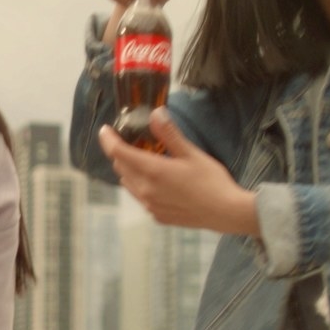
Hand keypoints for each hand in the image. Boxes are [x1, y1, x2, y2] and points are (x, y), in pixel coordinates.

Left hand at [99, 112, 259, 237]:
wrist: (225, 213)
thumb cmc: (211, 181)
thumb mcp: (191, 153)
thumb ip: (169, 134)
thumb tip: (155, 113)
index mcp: (152, 171)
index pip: (118, 153)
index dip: (108, 140)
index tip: (104, 130)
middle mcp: (145, 190)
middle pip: (121, 168)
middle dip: (121, 153)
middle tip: (131, 141)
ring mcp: (150, 206)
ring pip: (129, 183)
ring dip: (130, 170)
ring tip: (144, 159)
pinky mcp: (157, 216)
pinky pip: (141, 197)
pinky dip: (141, 185)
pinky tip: (158, 182)